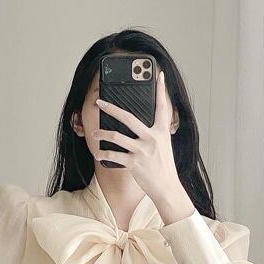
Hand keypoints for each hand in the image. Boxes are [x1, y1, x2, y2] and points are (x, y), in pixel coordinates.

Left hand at [91, 71, 194, 222]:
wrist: (168, 188)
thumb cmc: (164, 167)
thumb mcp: (164, 146)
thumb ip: (156, 133)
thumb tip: (144, 124)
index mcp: (161, 131)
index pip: (162, 107)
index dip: (161, 90)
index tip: (159, 75)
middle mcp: (152, 138)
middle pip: (128, 118)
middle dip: (111, 108)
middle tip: (100, 102)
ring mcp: (142, 150)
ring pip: (116, 137)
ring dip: (102, 134)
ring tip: (95, 133)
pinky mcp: (134, 163)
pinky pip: (114, 156)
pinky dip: (104, 154)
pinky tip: (99, 154)